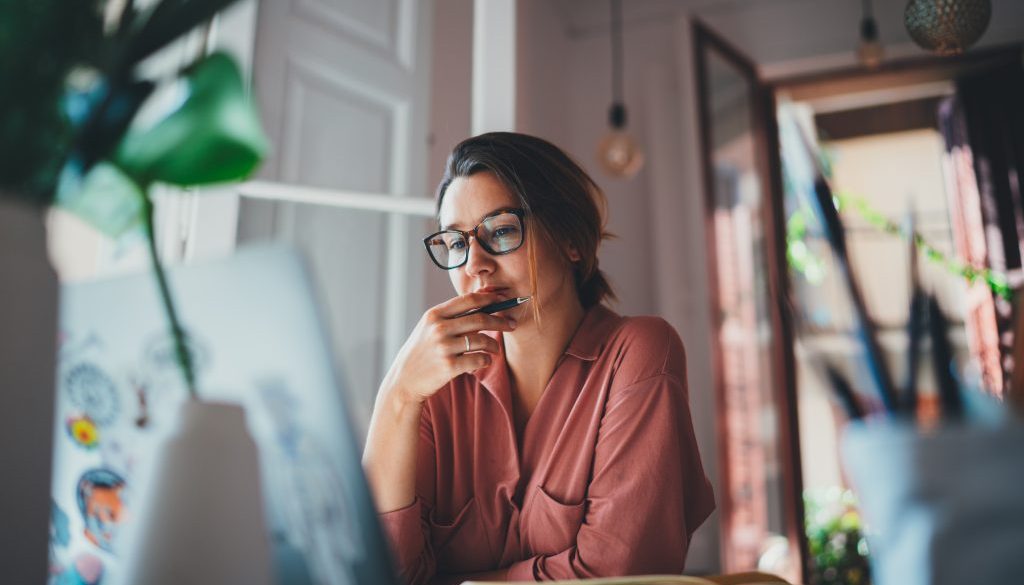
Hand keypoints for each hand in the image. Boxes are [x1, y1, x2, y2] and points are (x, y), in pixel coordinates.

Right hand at [380, 292, 516, 404]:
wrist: (405, 380)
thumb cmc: (422, 352)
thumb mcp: (429, 328)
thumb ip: (451, 316)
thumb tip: (483, 302)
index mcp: (434, 314)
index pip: (468, 300)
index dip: (490, 298)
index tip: (504, 299)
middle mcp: (439, 328)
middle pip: (480, 319)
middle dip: (500, 321)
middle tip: (512, 324)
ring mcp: (444, 347)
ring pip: (483, 340)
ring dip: (494, 345)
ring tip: (495, 349)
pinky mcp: (449, 366)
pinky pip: (479, 360)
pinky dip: (486, 360)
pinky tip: (484, 361)